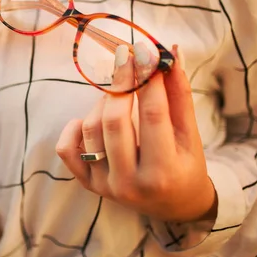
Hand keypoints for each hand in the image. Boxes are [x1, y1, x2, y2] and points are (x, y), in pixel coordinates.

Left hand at [56, 45, 217, 222]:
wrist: (173, 204)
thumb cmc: (184, 165)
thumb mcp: (190, 135)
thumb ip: (179, 95)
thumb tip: (169, 52)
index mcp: (163, 173)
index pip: (153, 116)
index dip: (148, 80)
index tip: (145, 52)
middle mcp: (130, 183)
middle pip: (115, 122)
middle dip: (121, 84)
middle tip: (126, 58)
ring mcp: (104, 185)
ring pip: (92, 129)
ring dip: (103, 101)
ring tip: (118, 91)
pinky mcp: (88, 183)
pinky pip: (66, 149)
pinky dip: (74, 128)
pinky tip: (89, 119)